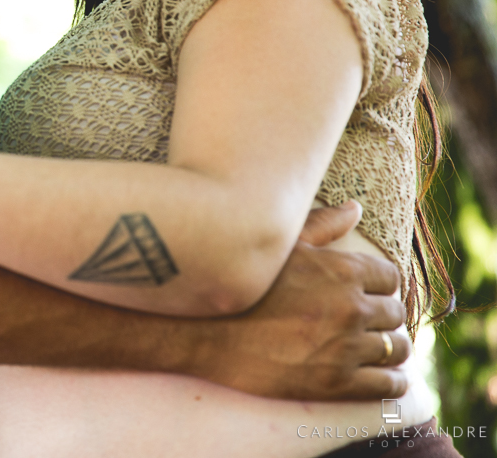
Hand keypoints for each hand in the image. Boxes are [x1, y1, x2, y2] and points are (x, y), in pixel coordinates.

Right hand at [192, 201, 411, 399]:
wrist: (199, 333)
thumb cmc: (238, 286)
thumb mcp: (279, 247)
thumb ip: (322, 225)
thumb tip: (355, 208)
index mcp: (341, 270)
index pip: (390, 277)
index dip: (379, 285)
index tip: (367, 294)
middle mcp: (349, 307)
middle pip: (394, 313)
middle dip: (382, 317)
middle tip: (367, 324)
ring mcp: (344, 347)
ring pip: (395, 349)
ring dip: (387, 349)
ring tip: (373, 350)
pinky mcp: (336, 383)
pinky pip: (387, 385)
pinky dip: (390, 381)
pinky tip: (379, 376)